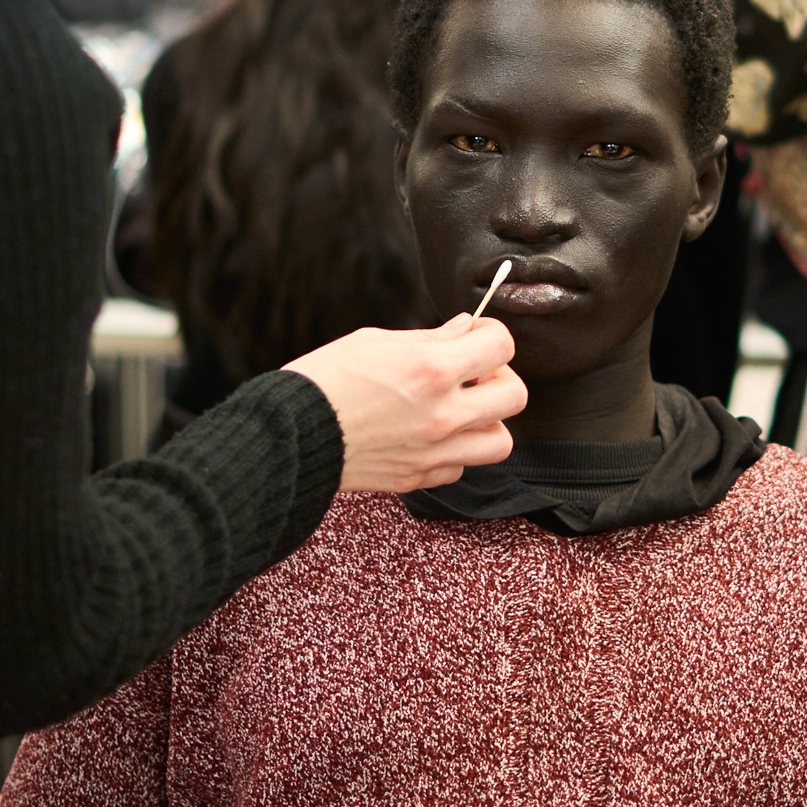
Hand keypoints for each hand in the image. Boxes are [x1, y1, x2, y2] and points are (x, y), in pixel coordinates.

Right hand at [285, 317, 525, 492]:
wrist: (290, 434)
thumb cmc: (324, 381)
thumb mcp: (376, 340)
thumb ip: (430, 338)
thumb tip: (463, 330)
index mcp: (433, 368)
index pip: (502, 345)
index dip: (493, 334)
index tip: (479, 335)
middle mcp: (443, 412)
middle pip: (516, 395)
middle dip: (500, 378)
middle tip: (476, 373)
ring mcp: (434, 450)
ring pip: (501, 441)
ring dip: (487, 421)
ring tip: (461, 410)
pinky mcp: (419, 477)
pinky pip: (462, 466)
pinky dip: (455, 451)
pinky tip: (431, 435)